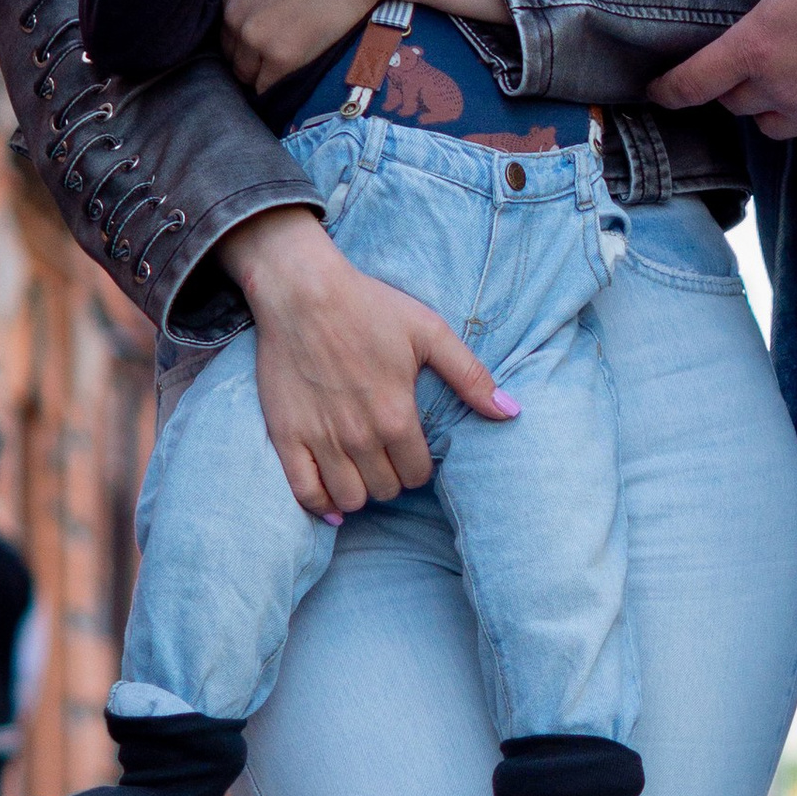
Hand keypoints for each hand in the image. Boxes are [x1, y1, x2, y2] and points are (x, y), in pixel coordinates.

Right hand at [219, 206, 511, 512]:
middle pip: (385, 490)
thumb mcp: (430, 332)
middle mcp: (359, 437)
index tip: (412, 451)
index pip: (418, 474)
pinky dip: (319, 504)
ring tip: (361, 471)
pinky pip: (305, 493)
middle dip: (391, 478)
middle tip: (386, 457)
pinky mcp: (286, 436)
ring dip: (360, 492)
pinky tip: (330, 497)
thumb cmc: (369, 307)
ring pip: (348, 499)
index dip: (419, 467)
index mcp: (396, 416)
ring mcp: (320, 439)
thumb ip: (470, 376)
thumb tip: (510, 412)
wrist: (302, 291)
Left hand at [221, 0, 508, 87]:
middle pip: (231, 48)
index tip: (265, 19)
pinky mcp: (284, 60)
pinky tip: (290, 78)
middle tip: (275, 43)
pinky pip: (266, 88)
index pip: (222, 18)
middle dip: (248, 47)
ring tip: (282, 63)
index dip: (242, 20)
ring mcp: (257, 40)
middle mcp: (234, 15)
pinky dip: (274, 86)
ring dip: (259, 69)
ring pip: (245, 72)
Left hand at [648, 0, 796, 145]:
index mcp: (757, 46)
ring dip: (769, 109)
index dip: (669, 90)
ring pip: (771, 127)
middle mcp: (778, 89)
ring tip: (787, 83)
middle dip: (731, 86)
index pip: (695, 81)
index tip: (659, 92)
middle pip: (734, 103)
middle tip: (748, 64)